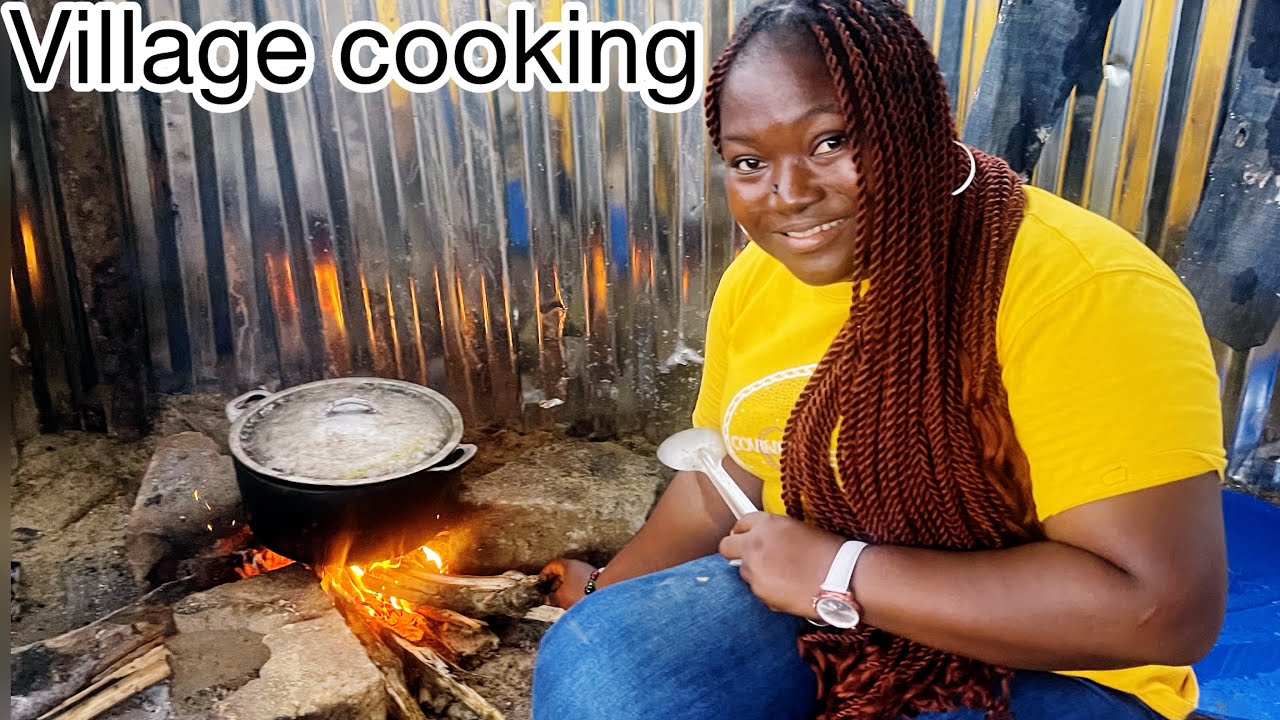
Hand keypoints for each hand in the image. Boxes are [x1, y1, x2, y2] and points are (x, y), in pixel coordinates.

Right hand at [540, 558, 596, 608]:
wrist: (604, 597)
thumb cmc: (581, 593)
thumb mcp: (560, 596)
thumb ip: (551, 597)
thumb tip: (549, 598)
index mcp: (568, 565)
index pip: (553, 565)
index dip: (545, 573)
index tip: (541, 579)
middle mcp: (578, 566)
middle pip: (563, 572)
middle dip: (555, 582)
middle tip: (550, 592)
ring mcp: (588, 572)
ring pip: (572, 579)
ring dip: (565, 588)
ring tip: (561, 599)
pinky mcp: (595, 581)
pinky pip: (581, 584)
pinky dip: (575, 590)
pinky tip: (573, 600)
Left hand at [718, 512, 844, 618]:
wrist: (842, 578)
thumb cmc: (829, 552)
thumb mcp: (799, 530)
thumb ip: (775, 533)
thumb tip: (764, 542)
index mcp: (768, 523)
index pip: (741, 523)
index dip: (743, 533)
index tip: (746, 539)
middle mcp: (755, 543)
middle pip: (726, 546)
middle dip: (734, 552)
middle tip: (749, 558)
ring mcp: (754, 568)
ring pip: (743, 571)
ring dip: (756, 574)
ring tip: (782, 578)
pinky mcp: (760, 591)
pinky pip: (756, 590)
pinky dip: (767, 591)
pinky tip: (787, 590)